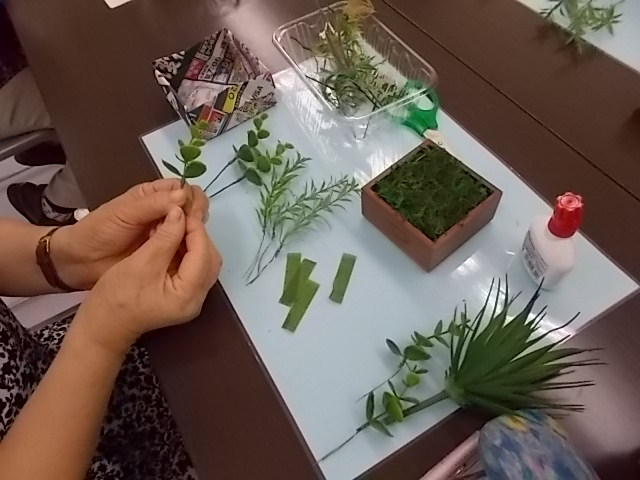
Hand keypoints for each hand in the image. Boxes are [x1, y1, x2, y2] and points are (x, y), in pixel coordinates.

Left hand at [52, 179, 208, 289]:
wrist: (82, 261)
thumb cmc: (99, 230)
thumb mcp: (124, 212)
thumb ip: (154, 204)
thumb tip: (184, 196)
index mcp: (155, 195)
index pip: (185, 189)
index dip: (190, 198)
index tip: (188, 211)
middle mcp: (166, 212)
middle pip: (194, 207)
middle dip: (194, 216)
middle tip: (186, 229)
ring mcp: (169, 234)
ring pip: (193, 228)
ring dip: (193, 233)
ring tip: (183, 242)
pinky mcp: (169, 254)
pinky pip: (187, 249)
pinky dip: (189, 250)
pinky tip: (185, 254)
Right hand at [73, 206, 221, 355]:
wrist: (102, 326)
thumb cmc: (116, 299)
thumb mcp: (140, 264)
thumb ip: (164, 238)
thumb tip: (179, 213)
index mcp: (188, 296)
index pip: (203, 255)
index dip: (195, 229)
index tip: (181, 210)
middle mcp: (196, 299)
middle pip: (209, 259)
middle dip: (197, 235)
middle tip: (179, 217)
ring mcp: (191, 298)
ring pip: (202, 262)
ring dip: (192, 241)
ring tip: (174, 224)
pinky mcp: (183, 294)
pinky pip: (193, 267)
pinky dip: (186, 250)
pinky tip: (172, 238)